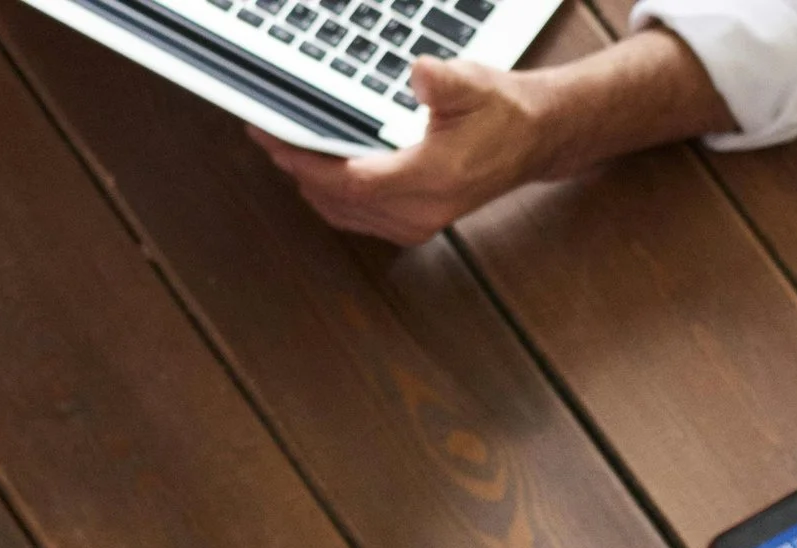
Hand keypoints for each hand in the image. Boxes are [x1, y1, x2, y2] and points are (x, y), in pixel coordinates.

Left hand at [253, 58, 557, 242]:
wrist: (531, 142)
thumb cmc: (501, 113)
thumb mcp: (474, 84)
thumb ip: (443, 81)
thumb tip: (419, 73)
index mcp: (431, 179)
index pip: (352, 180)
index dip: (308, 161)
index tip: (277, 138)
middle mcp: (420, 211)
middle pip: (339, 201)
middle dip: (298, 169)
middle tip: (265, 135)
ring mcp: (416, 224)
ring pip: (344, 215)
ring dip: (310, 186)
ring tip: (282, 151)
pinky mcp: (413, 225)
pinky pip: (358, 219)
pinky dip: (330, 199)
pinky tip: (315, 175)